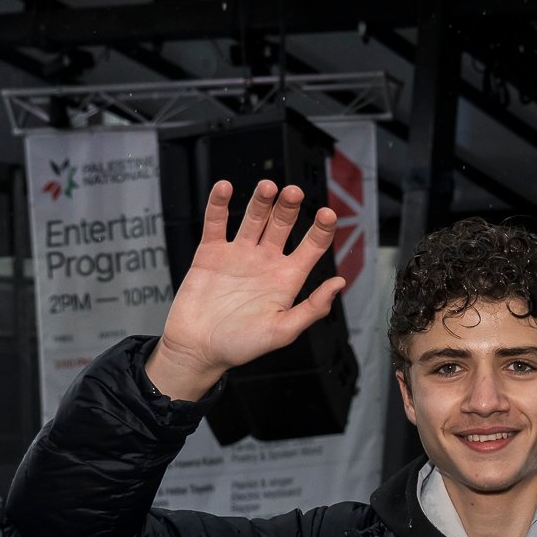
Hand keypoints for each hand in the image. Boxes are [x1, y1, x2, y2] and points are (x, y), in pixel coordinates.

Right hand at [151, 181, 345, 400]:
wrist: (198, 349)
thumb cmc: (240, 346)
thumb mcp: (282, 332)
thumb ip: (312, 309)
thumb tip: (338, 284)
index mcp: (286, 279)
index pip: (311, 247)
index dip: (322, 229)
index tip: (328, 214)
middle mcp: (265, 262)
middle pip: (283, 224)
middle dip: (289, 207)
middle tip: (293, 192)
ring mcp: (238, 254)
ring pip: (254, 217)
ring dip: (261, 200)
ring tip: (268, 187)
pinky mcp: (211, 252)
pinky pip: (216, 221)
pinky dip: (219, 203)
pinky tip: (225, 188)